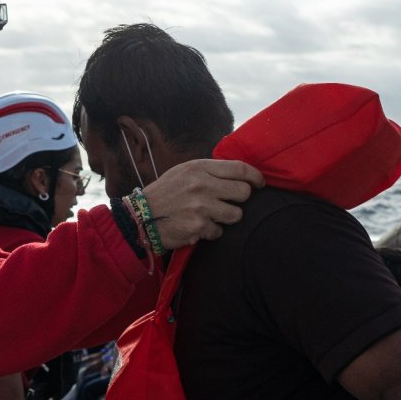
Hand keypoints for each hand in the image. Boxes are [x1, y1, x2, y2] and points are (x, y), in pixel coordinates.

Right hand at [141, 159, 262, 248]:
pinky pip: (220, 231)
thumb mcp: (183, 172)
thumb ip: (208, 171)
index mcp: (199, 168)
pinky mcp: (198, 227)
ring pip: (236, 214)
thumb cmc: (164, 193)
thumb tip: (238, 174)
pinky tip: (198, 227)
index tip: (259, 183)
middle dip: (241, 199)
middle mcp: (202, 185)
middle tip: (230, 202)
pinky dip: (212, 231)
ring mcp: (201, 207)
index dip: (255, 177)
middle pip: (243, 192)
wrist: (140, 217)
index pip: (239, 169)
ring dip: (228, 217)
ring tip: (212, 215)